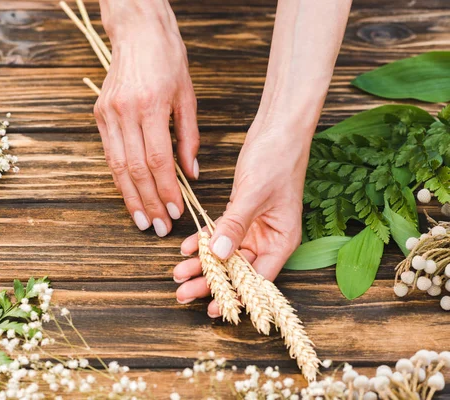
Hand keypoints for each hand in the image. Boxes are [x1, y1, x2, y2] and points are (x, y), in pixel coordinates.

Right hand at [95, 0, 199, 236]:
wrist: (137, 32)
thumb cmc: (167, 60)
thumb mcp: (187, 96)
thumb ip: (189, 137)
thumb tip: (191, 173)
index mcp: (151, 105)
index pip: (158, 160)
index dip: (166, 190)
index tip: (176, 211)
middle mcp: (125, 112)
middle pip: (136, 169)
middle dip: (148, 202)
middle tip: (157, 226)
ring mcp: (108, 114)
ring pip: (118, 166)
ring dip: (130, 197)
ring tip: (141, 219)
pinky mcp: (99, 115)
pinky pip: (109, 154)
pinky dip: (119, 177)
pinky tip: (129, 194)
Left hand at [173, 118, 310, 317]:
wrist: (278, 127)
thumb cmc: (277, 158)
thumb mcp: (254, 194)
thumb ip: (235, 225)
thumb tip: (220, 254)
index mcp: (281, 240)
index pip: (258, 278)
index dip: (235, 295)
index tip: (213, 308)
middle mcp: (269, 238)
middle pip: (238, 270)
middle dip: (211, 282)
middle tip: (183, 293)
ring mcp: (255, 227)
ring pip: (226, 254)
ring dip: (203, 263)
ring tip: (178, 274)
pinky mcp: (242, 213)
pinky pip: (221, 233)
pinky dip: (204, 240)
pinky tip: (187, 247)